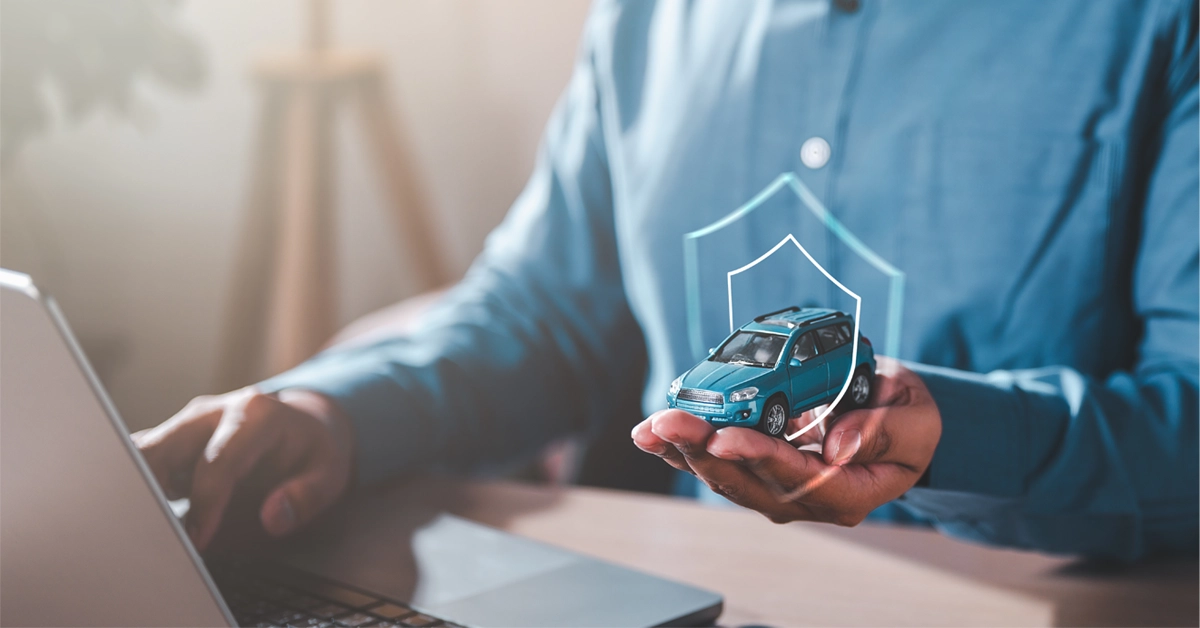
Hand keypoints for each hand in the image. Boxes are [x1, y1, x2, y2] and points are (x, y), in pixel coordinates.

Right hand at [132, 387, 354, 549]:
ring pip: (145, 452)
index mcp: (255, 414)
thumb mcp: (330, 473)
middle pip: (163, 449)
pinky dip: (143, 485)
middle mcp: (214, 410)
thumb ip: (306, 496)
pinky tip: (152, 511)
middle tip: (157, 535)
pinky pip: (146, 459)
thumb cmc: (314, 449)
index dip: (205, 504)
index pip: (218, 462)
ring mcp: (189, 421)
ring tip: (152, 526)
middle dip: (151, 493)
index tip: (197, 540)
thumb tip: (273, 518)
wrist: (304, 421)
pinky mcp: (175, 435)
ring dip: (142, 490)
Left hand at [631, 357, 939, 525]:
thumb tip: (834, 445)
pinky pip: (718, 462)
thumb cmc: (908, 421)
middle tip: (669, 422)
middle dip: (702, 451)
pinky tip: (653, 433)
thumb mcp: (915, 420)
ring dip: (684, 451)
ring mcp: (778, 487)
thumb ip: (880, 432)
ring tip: (651, 427)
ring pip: (724, 476)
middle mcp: (805, 497)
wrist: (899, 424)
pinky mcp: (759, 469)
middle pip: (747, 481)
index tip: (725, 437)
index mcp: (847, 491)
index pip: (796, 479)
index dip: (758, 456)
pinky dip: (683, 447)